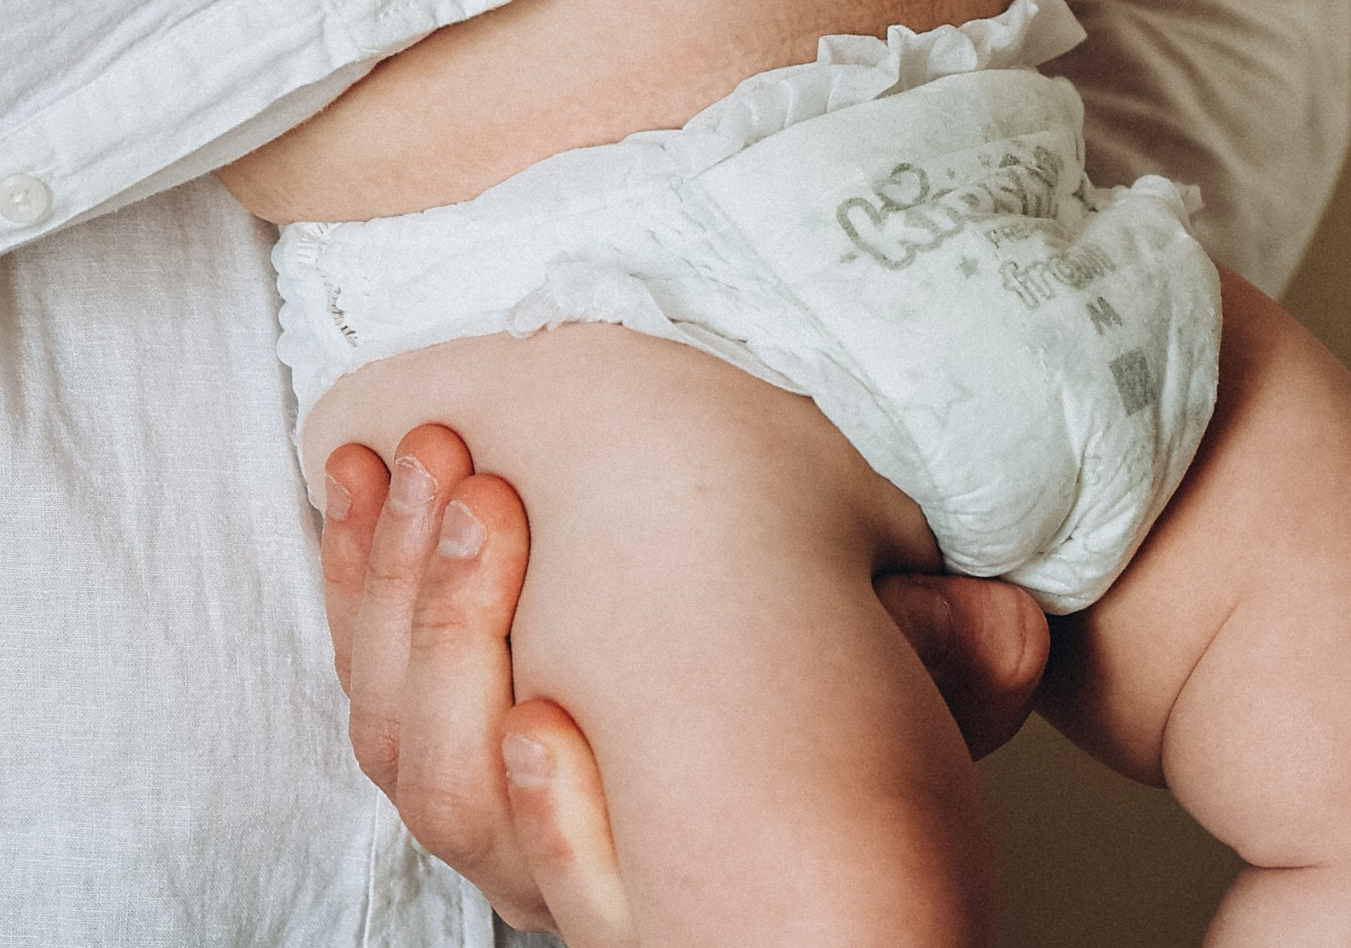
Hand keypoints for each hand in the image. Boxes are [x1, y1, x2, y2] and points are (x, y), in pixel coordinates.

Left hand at [317, 432, 1048, 940]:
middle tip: (480, 490)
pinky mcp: (439, 718)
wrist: (792, 726)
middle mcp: (561, 865)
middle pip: (458, 797)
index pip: (579, 891)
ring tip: (421, 459)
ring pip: (397, 737)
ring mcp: (490, 798)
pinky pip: (367, 674)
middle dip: (450, 634)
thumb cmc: (858, 716)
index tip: (542, 721)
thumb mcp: (925, 686)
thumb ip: (943, 661)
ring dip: (392, 583)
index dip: (548, 831)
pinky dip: (356, 573)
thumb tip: (993, 621)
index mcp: (670, 875)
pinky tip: (363, 481)